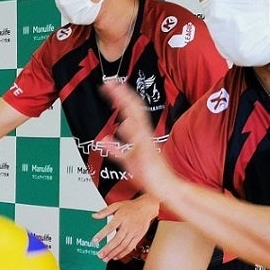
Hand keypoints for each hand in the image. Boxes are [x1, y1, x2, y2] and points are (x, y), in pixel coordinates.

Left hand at [91, 196, 158, 262]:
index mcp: (121, 217)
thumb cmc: (131, 207)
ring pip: (123, 245)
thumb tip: (94, 216)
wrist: (146, 208)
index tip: (94, 241)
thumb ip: (105, 211)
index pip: (110, 227)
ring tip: (105, 258)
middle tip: (100, 255)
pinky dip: (123, 253)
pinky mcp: (138, 237)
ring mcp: (134, 232)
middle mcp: (128, 226)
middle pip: (117, 240)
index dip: (102, 234)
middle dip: (108, 249)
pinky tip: (116, 257)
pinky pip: (130, 247)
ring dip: (114, 253)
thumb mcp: (117, 205)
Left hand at [98, 83, 174, 197]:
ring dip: (127, 105)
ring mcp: (147, 143)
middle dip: (122, 94)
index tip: (109, 87)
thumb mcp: (127, 160)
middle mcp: (144, 135)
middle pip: (134, 109)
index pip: (130, 111)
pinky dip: (133, 131)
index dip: (120, 97)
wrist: (165, 187)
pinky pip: (140, 140)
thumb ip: (116, 149)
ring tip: (117, 91)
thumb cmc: (150, 175)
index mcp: (141, 134)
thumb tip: (104, 141)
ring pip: (137, 118)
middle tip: (110, 82)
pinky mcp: (148, 154)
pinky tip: (125, 122)